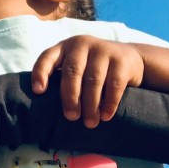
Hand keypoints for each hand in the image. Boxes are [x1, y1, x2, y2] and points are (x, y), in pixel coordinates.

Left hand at [31, 37, 145, 127]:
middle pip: (72, 72)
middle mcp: (82, 44)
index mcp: (65, 47)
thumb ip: (64, 78)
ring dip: (91, 105)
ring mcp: (102, 49)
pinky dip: (109, 102)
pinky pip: (114, 84)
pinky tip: (105, 115)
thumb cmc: (94, 68)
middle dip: (70, 97)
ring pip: (93, 80)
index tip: (38, 92)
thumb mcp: (78, 66)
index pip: (47, 57)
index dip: (40, 73)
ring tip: (90, 123)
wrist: (130, 58)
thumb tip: (48, 109)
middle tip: (72, 117)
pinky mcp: (121, 59)